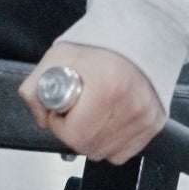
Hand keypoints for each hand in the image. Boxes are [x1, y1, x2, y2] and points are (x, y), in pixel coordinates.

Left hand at [20, 41, 164, 164]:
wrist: (134, 37)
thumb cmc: (97, 46)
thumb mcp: (56, 58)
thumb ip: (35, 89)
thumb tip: (41, 118)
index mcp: (107, 87)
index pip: (74, 134)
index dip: (58, 125)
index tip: (59, 111)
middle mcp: (131, 105)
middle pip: (88, 147)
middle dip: (73, 133)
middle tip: (75, 110)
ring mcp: (145, 117)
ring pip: (104, 152)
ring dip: (91, 138)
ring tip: (92, 111)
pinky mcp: (153, 124)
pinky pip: (122, 153)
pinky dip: (109, 142)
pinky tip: (106, 120)